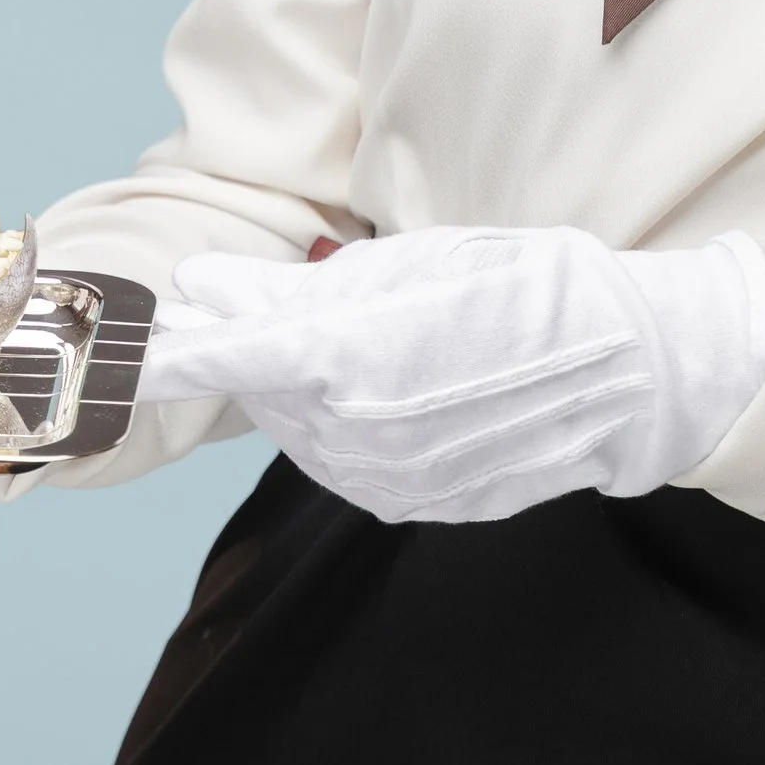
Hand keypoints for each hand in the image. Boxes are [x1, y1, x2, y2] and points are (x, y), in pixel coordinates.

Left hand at [141, 223, 764, 523]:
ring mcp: (389, 478)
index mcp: (356, 359)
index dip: (172, 354)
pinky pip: (342, 464)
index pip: (233, 360)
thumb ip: (298, 287)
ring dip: (295, 388)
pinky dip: (337, 425)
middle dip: (247, 352)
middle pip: (262, 393)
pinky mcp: (415, 503)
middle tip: (251, 304)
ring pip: (297, 432)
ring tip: (346, 337)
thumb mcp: (418, 260)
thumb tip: (203, 289)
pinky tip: (373, 388)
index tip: (128, 347)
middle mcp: (361, 432)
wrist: (635, 375)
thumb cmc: (534, 289)